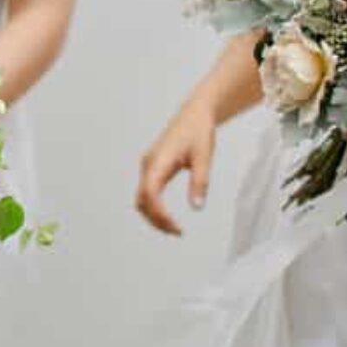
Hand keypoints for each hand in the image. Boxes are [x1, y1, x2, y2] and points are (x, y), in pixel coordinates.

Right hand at [135, 99, 217, 235]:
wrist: (194, 114)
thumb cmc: (199, 131)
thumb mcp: (204, 156)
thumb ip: (200, 182)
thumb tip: (197, 207)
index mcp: (158, 161)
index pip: (150, 194)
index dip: (159, 214)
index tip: (176, 227)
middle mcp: (148, 165)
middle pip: (142, 200)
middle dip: (156, 220)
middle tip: (177, 233)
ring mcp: (148, 167)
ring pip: (142, 199)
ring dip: (154, 216)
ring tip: (174, 228)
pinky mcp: (152, 169)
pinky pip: (147, 193)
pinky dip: (155, 208)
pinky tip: (168, 216)